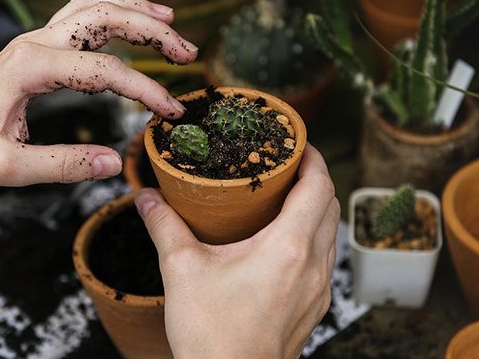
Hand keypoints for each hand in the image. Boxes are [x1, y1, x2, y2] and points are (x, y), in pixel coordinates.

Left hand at [0, 0, 197, 185]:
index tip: (171, 113)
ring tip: (171, 20)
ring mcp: (33, 41)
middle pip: (104, 17)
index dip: (145, 89)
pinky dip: (111, 14)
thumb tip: (114, 163)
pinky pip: (79, 18)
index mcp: (29, 68)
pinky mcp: (35, 49)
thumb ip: (64, 165)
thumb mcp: (9, 168)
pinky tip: (130, 22)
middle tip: (188, 52)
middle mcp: (33, 43)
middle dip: (152, 30)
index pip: (104, 71)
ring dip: (134, 11)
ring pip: (92, 8)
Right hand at [135, 145, 339, 358]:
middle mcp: (313, 266)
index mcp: (288, 247)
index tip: (297, 142)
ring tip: (284, 198)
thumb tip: (147, 197)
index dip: (313, 157)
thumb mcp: (181, 270)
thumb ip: (164, 226)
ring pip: (330, 233)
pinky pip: (324, 259)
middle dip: (314, 178)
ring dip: (315, 209)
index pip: (319, 186)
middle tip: (286, 165)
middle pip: (330, 205)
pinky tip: (282, 242)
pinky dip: (312, 238)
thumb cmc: (211, 335)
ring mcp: (318, 290)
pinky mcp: (314, 308)